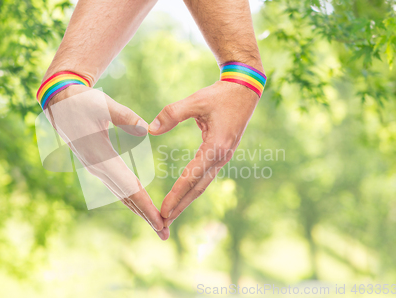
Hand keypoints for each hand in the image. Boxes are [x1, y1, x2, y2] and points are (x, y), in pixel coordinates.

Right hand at [45, 85, 169, 239]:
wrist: (60, 102)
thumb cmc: (82, 101)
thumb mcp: (103, 105)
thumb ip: (124, 116)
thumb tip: (146, 128)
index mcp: (101, 157)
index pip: (129, 187)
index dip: (146, 206)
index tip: (160, 221)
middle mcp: (98, 168)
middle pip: (127, 198)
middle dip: (146, 216)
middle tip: (165, 234)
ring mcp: (96, 168)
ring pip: (122, 195)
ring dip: (140, 211)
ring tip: (157, 225)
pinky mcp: (98, 164)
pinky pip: (117, 187)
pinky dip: (131, 199)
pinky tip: (140, 206)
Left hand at [149, 81, 258, 226]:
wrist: (245, 89)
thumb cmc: (220, 94)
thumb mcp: (196, 100)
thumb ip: (172, 114)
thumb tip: (150, 129)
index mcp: (216, 146)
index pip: (192, 176)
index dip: (177, 194)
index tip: (163, 209)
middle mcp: (222, 156)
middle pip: (198, 188)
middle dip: (181, 206)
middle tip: (164, 222)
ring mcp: (224, 157)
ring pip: (203, 184)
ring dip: (187, 200)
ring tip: (171, 214)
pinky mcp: (222, 153)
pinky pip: (205, 176)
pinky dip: (193, 188)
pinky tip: (184, 195)